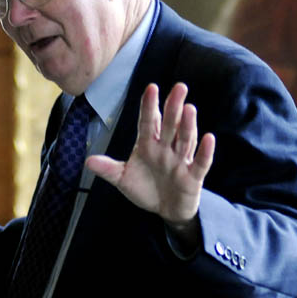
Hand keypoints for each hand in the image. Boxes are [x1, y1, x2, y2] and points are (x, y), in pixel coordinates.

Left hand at [86, 83, 214, 238]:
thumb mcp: (123, 179)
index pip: (149, 122)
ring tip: (189, 108)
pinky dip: (205, 152)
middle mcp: (166, 149)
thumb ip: (108, 169)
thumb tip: (87, 160)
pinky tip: (209, 138)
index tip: (151, 87)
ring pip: (185, 140)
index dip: (150, 106)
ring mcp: (180, 161)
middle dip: (173, 107)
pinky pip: (200, 163)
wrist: (165, 210)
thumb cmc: (146, 188)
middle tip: (179, 87)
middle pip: (170, 125)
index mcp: (148, 145)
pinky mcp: (192, 177)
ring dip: (187, 125)